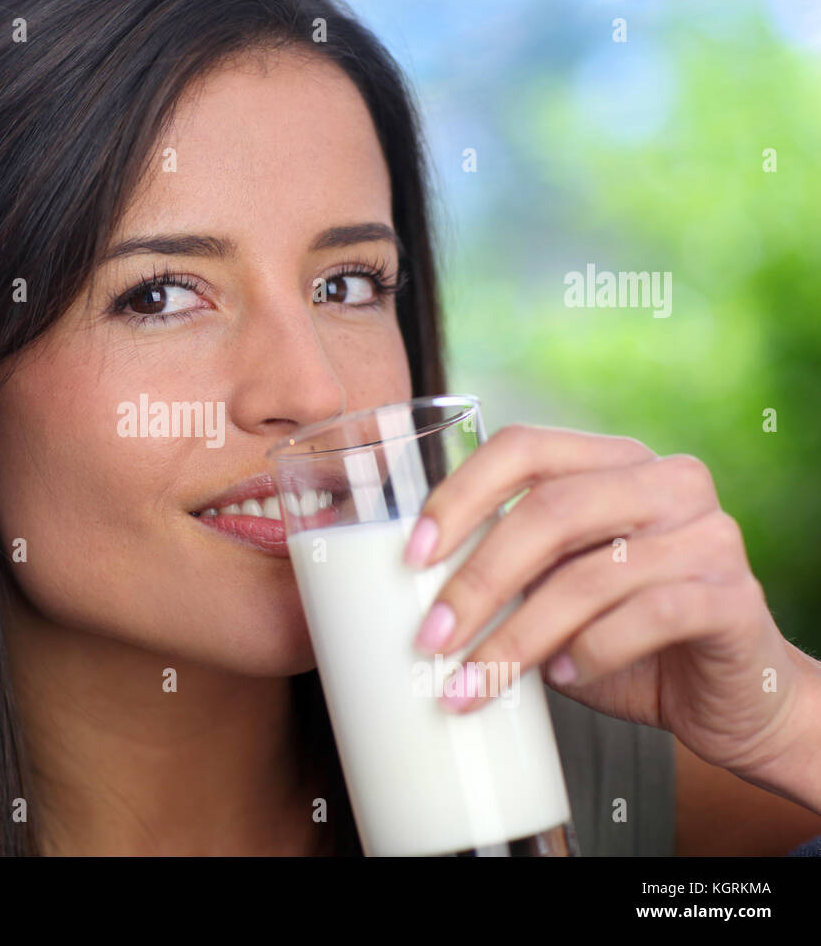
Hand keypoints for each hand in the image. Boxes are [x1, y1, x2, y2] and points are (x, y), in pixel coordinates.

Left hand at [404, 423, 820, 802]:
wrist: (728, 698)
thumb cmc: (623, 638)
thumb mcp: (554, 590)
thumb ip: (506, 568)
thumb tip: (411, 582)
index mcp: (613, 462)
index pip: (523, 448)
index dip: (459, 496)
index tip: (412, 557)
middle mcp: (667, 482)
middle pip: (549, 510)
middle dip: (477, 580)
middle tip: (430, 640)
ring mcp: (709, 534)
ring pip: (591, 575)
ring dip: (518, 637)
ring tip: (477, 680)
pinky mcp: (734, 597)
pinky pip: (648, 617)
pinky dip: (591, 651)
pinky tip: (561, 676)